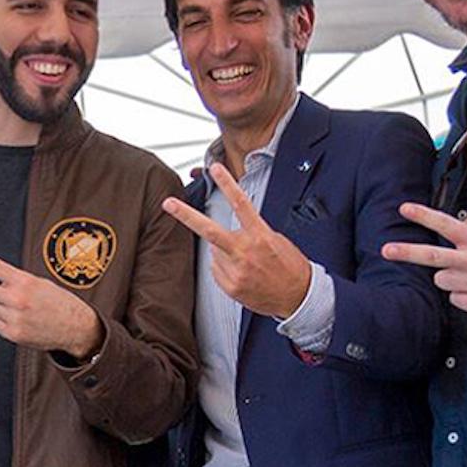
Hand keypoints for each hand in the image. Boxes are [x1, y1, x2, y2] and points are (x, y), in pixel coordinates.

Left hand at [0, 247, 105, 355]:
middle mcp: (17, 298)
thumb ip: (14, 283)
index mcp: (24, 281)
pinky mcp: (13, 333)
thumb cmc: (56, 302)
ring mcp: (14, 317)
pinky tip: (18, 320)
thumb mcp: (38, 284)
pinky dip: (0, 320)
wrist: (75, 327)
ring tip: (17, 308)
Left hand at [158, 164, 312, 319]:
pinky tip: (243, 274)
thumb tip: (230, 233)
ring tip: (247, 263)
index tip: (216, 169)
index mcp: (260, 236)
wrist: (298, 297)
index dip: (228, 184)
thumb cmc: (290, 267)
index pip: (241, 204)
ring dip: (224, 253)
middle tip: (168, 203)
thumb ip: (251, 233)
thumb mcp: (277, 241)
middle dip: (185, 216)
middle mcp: (246, 252)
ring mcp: (236, 271)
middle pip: (209, 231)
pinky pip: (217, 271)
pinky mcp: (231, 287)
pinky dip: (225, 269)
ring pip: (215, 253)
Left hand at [382, 202, 466, 321]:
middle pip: (431, 256)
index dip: (423, 215)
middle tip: (385, 249)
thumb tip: (462, 220)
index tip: (404, 208)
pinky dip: (464, 295)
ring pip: (441, 280)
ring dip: (451, 278)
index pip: (445, 224)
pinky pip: (455, 298)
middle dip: (405, 252)